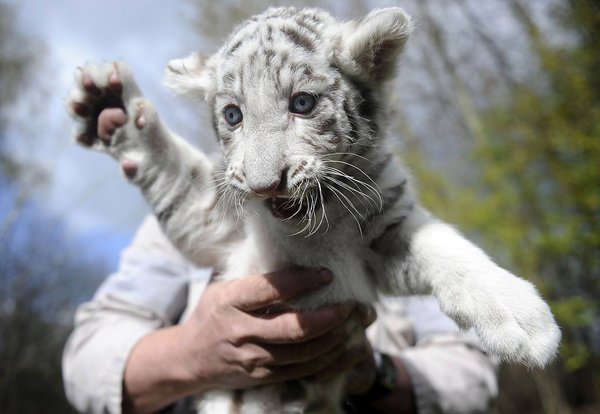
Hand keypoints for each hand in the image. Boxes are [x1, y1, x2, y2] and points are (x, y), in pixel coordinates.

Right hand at [175, 268, 373, 390]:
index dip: (302, 281)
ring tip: (354, 323)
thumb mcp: (224, 288)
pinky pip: (303, 370)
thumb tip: (297, 256)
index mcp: (230, 301)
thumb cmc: (213, 314)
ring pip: (304, 353)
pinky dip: (328, 358)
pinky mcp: (263, 377)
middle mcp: (240, 332)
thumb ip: (255, 279)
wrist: (190, 358)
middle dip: (329, 316)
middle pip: (294, 328)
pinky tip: (342, 345)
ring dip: (335, 338)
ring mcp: (252, 359)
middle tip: (349, 304)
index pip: (270, 289)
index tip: (326, 273)